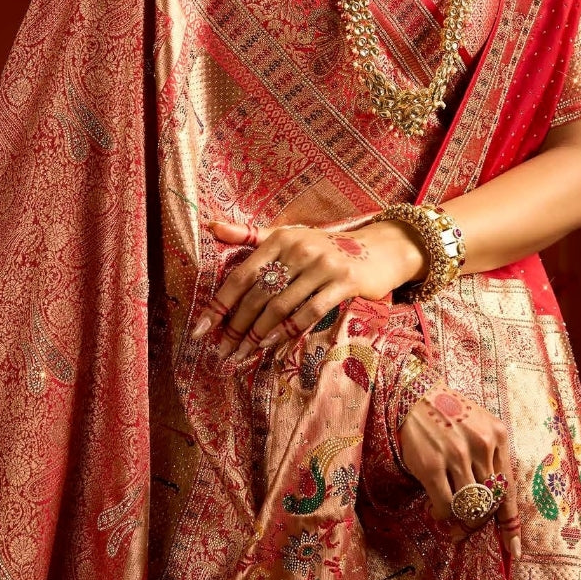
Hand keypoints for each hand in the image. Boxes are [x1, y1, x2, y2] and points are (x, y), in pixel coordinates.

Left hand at [190, 217, 425, 361]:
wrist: (379, 249)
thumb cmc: (325, 247)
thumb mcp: (288, 237)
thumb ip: (248, 235)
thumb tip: (209, 225)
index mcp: (280, 238)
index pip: (242, 275)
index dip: (219, 304)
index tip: (201, 330)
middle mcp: (299, 249)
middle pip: (258, 295)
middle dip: (236, 327)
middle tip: (222, 351)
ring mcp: (323, 265)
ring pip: (280, 306)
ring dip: (257, 334)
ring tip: (243, 354)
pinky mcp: (345, 282)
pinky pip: (309, 312)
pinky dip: (287, 332)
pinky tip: (271, 346)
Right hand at [398, 388, 521, 557]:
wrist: (414, 394)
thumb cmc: (448, 412)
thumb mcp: (478, 425)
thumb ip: (490, 455)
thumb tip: (491, 500)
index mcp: (498, 435)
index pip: (508, 487)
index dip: (510, 522)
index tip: (513, 549)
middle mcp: (481, 445)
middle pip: (489, 500)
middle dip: (480, 521)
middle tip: (469, 528)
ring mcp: (456, 455)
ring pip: (469, 505)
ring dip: (462, 520)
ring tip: (453, 520)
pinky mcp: (431, 464)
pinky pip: (445, 504)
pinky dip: (443, 514)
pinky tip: (437, 509)